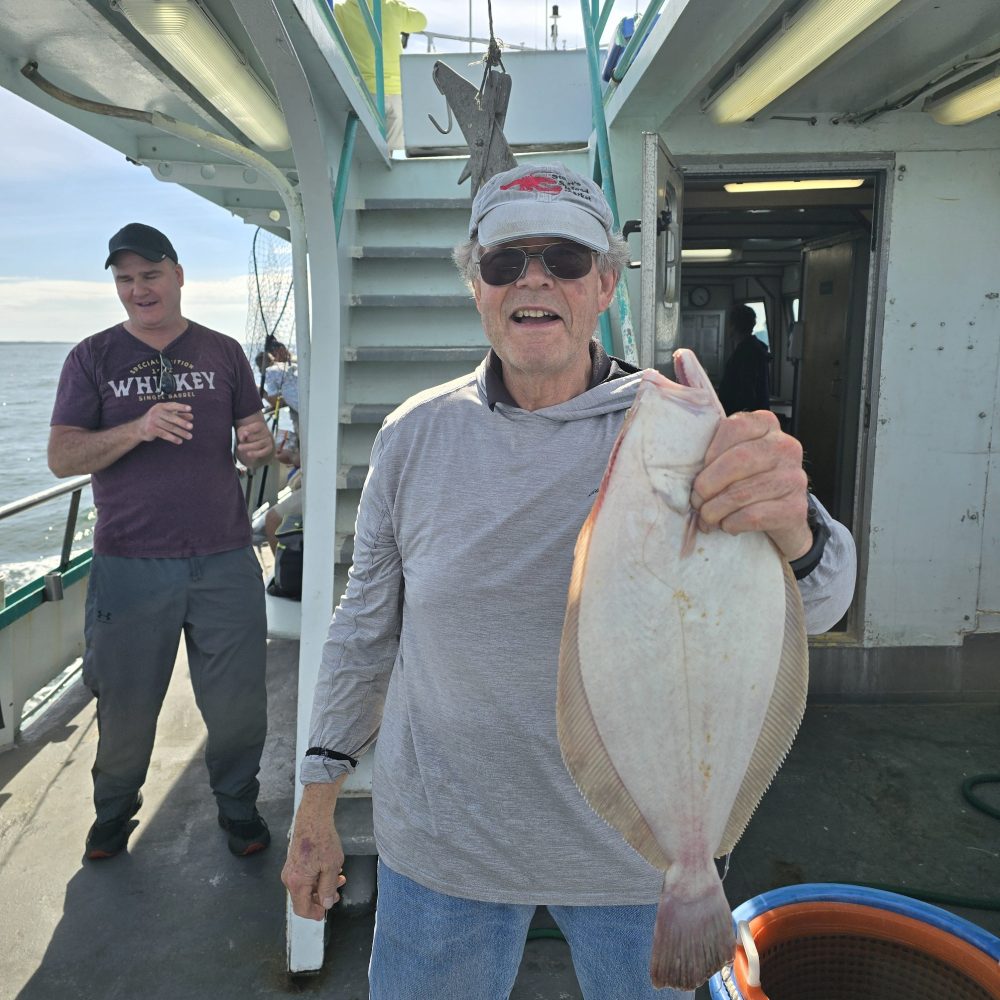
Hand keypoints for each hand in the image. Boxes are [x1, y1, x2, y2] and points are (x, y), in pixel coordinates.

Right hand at [136, 402, 192, 444]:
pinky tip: (179, 441)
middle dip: (182, 422)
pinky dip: (173, 438)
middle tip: (191, 427)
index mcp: (161, 406)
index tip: (190, 408)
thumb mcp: (167, 415)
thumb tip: (191, 416)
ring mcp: (153, 421)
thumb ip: (179, 415)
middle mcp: (156, 412)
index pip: (172, 405)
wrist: (139, 428)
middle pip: (171, 417)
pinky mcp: (151, 429)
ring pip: (169, 427)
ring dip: (180, 432)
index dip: (181, 407)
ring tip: (189, 436)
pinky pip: (164, 434)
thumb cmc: (157, 420)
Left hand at [236, 419, 274, 465]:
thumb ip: (242, 432)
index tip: (243, 433)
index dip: (249, 430)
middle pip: (257, 437)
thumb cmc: (248, 436)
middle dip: (246, 441)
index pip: (257, 426)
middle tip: (239, 445)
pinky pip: (264, 451)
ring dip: (249, 447)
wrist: (257, 444)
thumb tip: (244, 435)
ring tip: (240, 448)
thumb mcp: (242, 432)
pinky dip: (256, 453)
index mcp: (260, 426)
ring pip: (259, 444)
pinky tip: (248, 454)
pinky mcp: (269, 448)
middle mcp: (266, 432)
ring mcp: (268, 440)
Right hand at [282, 789, 346, 920]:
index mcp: (296, 882)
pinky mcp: (294, 862)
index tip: (325, 912)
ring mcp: (290, 869)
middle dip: (322, 897)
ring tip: (339, 878)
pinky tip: (330, 869)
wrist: (313, 819)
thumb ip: (328, 889)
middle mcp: (289, 878)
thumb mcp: (331, 868)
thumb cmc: (322, 840)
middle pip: (304, 898)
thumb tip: (327, 904)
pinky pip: (304, 877)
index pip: (302, 909)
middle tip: (337, 893)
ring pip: (306, 887)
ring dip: (322, 886)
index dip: (314, 913)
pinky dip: (317, 877)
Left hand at [691, 410, 812, 560]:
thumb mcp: (733, 459)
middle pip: (738, 460)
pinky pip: (753, 516)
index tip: (698, 472)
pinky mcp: (796, 508)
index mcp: (766, 425)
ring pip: (742, 492)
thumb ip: (715, 452)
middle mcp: (785, 447)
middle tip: (696, 501)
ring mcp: (794, 477)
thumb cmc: (748, 483)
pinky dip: (732, 523)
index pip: (733, 427)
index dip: (709, 454)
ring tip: (707, 518)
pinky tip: (728, 525)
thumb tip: (682, 467)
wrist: (781, 518)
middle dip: (708, 485)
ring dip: (715, 510)